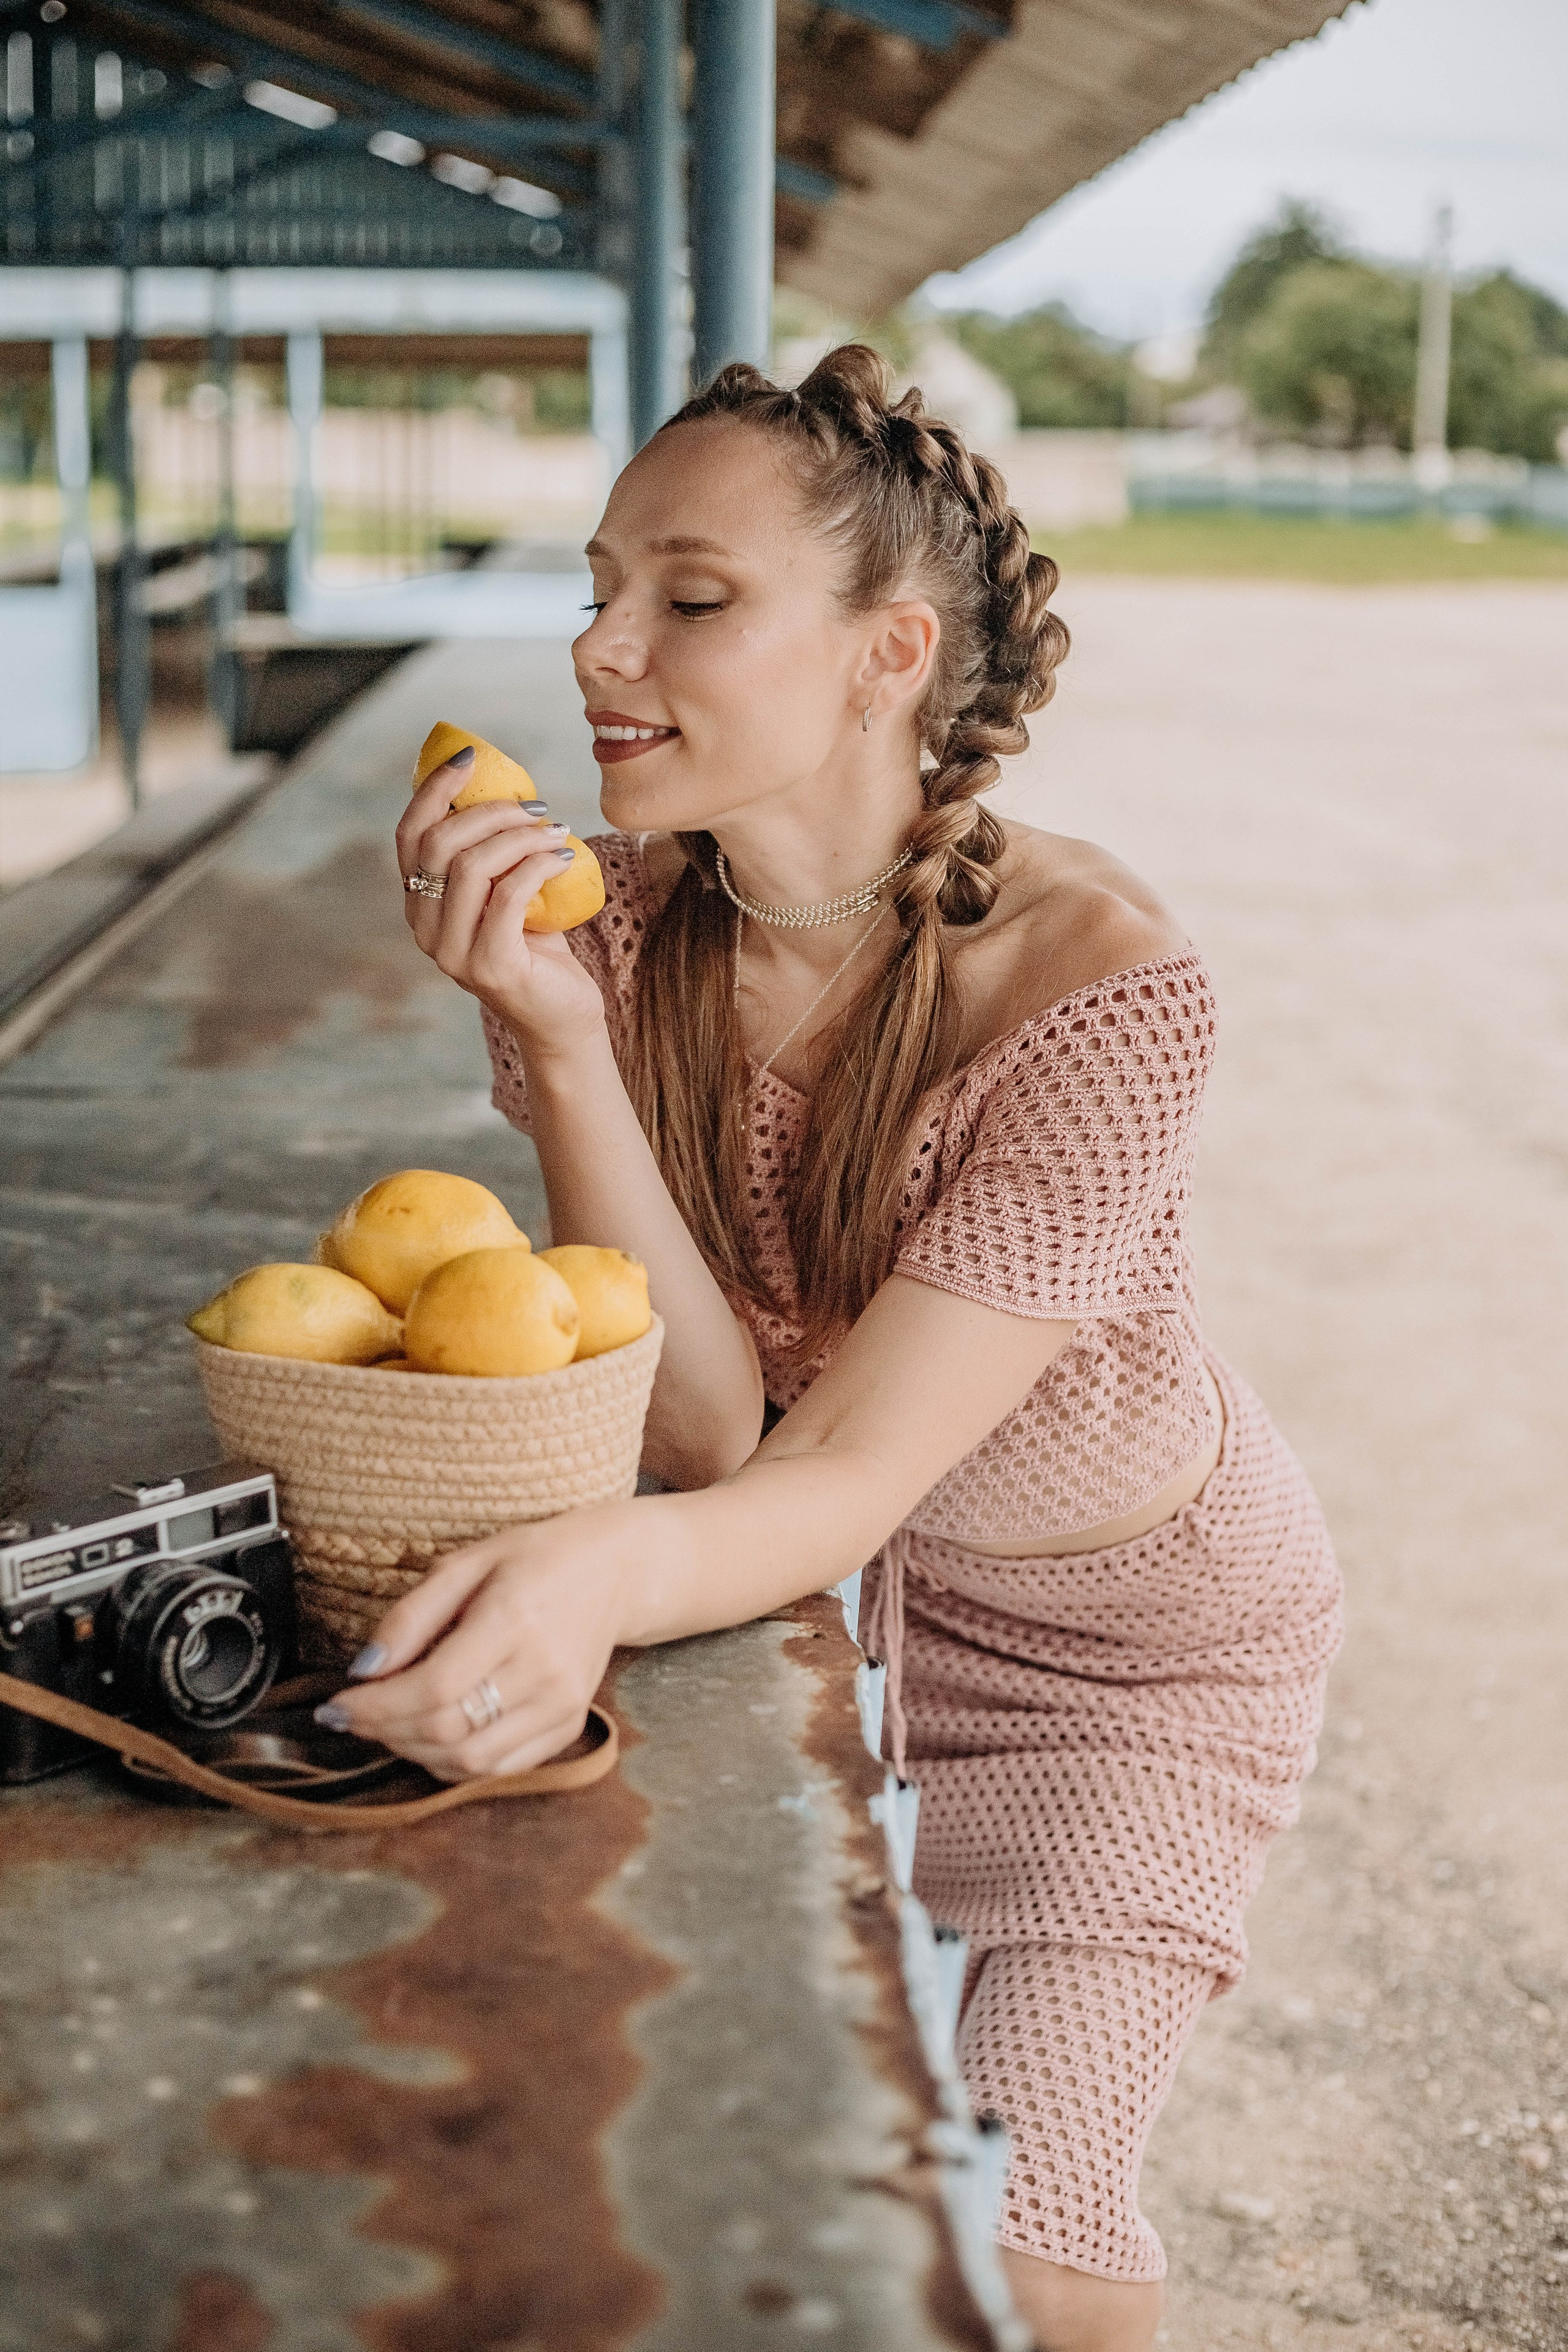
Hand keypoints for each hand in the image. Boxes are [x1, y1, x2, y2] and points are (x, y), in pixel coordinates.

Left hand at [315, 1502, 639, 1779]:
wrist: (612, 1571)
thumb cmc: (534, 1560)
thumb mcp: (465, 1563)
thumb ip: (411, 1616)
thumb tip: (364, 1669)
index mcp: (515, 1619)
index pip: (434, 1687)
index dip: (375, 1707)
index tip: (337, 1704)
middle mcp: (544, 1670)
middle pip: (449, 1730)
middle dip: (386, 1731)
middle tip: (354, 1716)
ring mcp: (562, 1704)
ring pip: (472, 1760)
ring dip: (415, 1751)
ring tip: (390, 1725)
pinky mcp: (570, 1724)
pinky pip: (501, 1767)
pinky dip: (455, 1762)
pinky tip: (432, 1737)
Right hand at [396, 754, 607, 1053]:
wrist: (562, 1017)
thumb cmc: (538, 947)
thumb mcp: (505, 891)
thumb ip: (490, 853)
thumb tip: (501, 787)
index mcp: (419, 904)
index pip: (409, 834)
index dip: (432, 788)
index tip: (468, 756)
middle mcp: (425, 929)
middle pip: (441, 843)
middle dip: (491, 811)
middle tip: (537, 807)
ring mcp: (453, 952)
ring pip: (473, 865)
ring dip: (521, 836)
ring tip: (557, 830)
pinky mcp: (490, 966)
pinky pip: (508, 895)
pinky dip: (538, 865)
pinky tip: (564, 857)